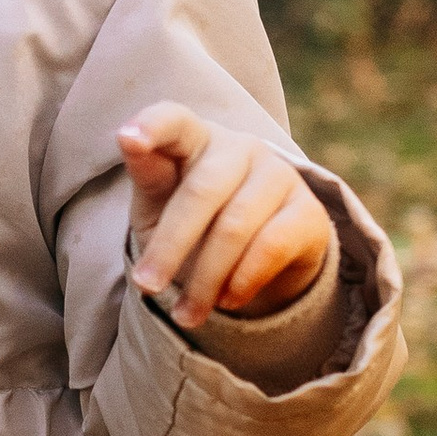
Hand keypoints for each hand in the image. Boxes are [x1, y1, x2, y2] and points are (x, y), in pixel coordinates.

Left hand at [119, 102, 332, 329]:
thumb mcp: (159, 205)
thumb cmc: (193, 224)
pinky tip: (227, 300)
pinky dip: (242, 280)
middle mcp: (241, 146)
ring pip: (235, 226)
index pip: (174, 121)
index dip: (153, 127)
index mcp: (196, 138)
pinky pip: (271, 246)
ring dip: (204, 279)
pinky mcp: (309, 210)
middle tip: (147, 287)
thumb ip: (147, 174)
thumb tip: (127, 139)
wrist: (254, 263)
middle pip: (201, 191)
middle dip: (170, 246)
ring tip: (185, 314)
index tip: (127, 138)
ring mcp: (279, 174)